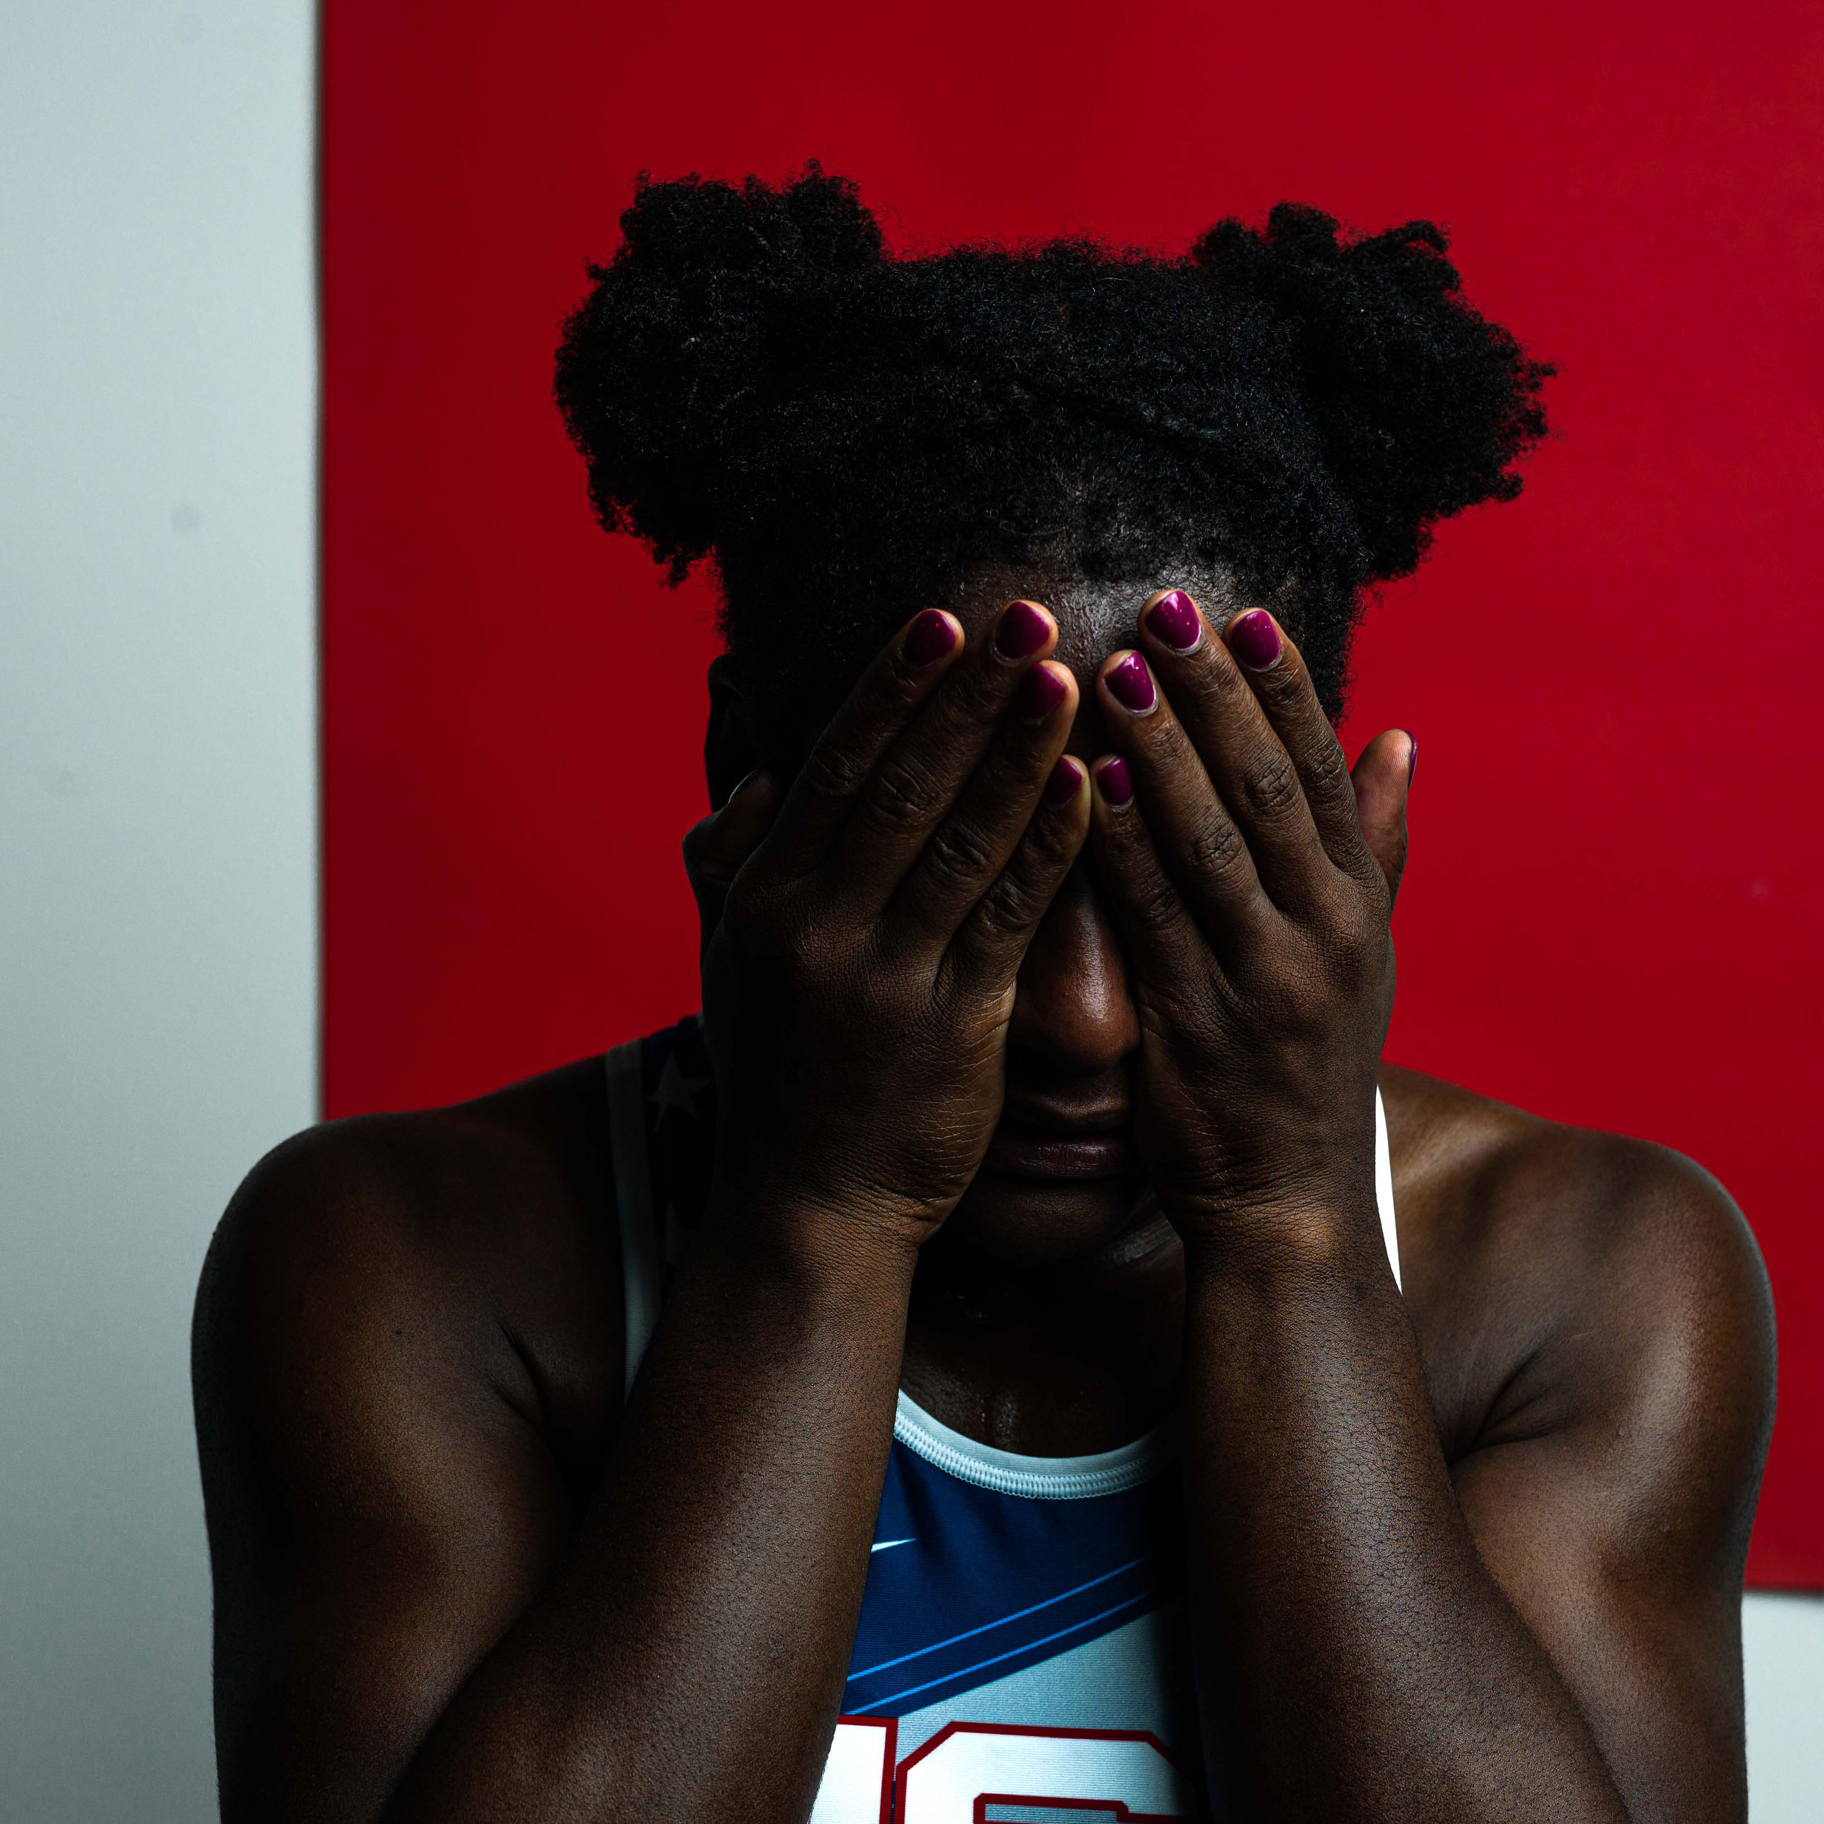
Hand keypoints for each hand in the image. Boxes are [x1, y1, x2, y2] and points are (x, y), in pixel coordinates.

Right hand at [682, 601, 1091, 1253]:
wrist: (808, 1209)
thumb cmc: (782, 1076)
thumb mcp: (733, 962)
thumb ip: (736, 861)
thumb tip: (754, 767)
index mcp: (766, 895)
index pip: (834, 765)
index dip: (892, 687)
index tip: (944, 616)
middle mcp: (815, 926)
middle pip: (899, 785)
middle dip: (965, 694)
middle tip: (1029, 614)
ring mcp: (880, 978)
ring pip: (957, 842)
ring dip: (1015, 752)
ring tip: (1070, 676)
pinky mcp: (947, 1029)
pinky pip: (1006, 920)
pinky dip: (1047, 847)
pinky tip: (1089, 787)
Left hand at [1080, 592, 1414, 1259]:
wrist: (1289, 1205)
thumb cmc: (1310, 1068)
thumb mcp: (1363, 957)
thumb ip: (1374, 848)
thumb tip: (1400, 737)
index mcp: (1357, 908)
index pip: (1323, 773)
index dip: (1283, 689)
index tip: (1240, 613)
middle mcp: (1323, 936)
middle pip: (1268, 790)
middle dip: (1215, 695)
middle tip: (1162, 611)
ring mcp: (1263, 983)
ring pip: (1210, 844)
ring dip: (1161, 752)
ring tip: (1112, 673)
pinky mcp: (1197, 1029)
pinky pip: (1153, 922)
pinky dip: (1122, 851)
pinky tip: (1084, 786)